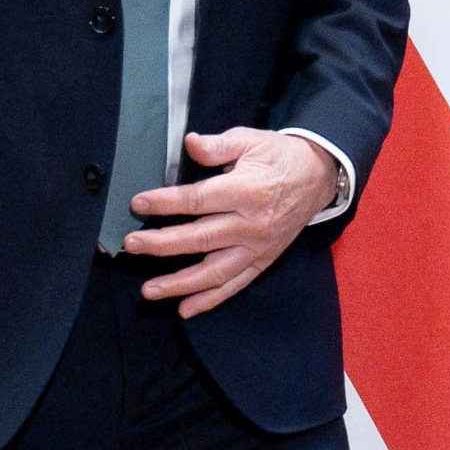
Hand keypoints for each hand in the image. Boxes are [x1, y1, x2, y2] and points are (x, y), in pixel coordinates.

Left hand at [126, 126, 336, 317]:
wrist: (318, 177)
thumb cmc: (278, 156)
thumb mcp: (250, 140)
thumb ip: (217, 146)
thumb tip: (189, 143)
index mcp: (246, 191)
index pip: (197, 201)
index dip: (165, 203)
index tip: (138, 204)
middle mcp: (251, 225)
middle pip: (200, 239)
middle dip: (162, 244)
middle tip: (131, 246)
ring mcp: (257, 247)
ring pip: (214, 271)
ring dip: (180, 283)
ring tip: (149, 290)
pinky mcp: (262, 261)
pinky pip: (235, 285)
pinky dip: (210, 300)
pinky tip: (185, 309)